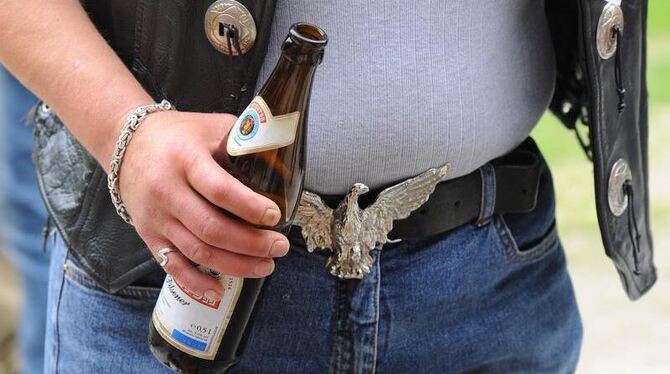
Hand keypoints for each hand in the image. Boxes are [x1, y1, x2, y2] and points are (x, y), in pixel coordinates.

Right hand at [118, 110, 289, 299]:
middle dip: (251, 243)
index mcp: (186, 160)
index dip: (250, 207)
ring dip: (235, 264)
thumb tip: (281, 169)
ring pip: (197, 251)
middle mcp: (167, 191)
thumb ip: (245, 143)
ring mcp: (157, 217)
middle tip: (279, 246)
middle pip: (212, 228)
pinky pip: (172, 265)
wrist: (125, 143)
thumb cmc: (179, 134)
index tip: (275, 216)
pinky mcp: (149, 235)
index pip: (220, 190)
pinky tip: (220, 290)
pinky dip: (196, 282)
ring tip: (265, 265)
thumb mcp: (213, 126)